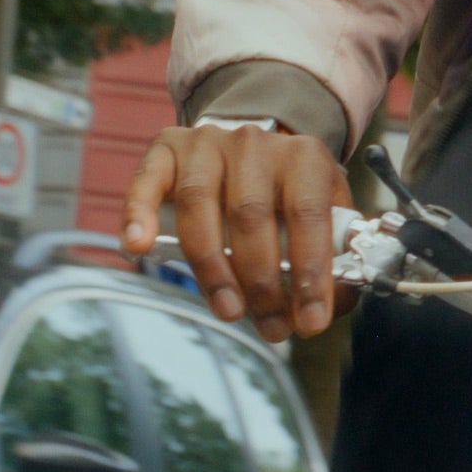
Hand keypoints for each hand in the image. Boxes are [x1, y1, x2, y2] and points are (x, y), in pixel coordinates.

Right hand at [122, 125, 352, 342]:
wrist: (252, 148)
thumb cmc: (289, 193)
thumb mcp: (325, 211)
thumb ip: (333, 255)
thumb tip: (331, 307)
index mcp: (303, 156)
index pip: (309, 215)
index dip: (311, 273)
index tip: (310, 322)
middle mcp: (254, 143)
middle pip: (251, 216)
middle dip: (261, 283)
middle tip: (271, 327)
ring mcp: (207, 143)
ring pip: (200, 207)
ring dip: (213, 269)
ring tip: (229, 310)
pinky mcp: (166, 149)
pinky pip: (147, 182)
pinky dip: (138, 215)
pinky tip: (140, 247)